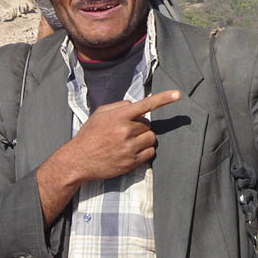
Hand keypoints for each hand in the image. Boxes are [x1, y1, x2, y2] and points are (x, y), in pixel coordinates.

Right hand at [37, 90, 180, 226]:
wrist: (78, 160)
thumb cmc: (89, 135)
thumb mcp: (100, 114)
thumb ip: (119, 106)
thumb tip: (135, 105)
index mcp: (119, 117)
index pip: (145, 105)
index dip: (163, 98)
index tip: (178, 94)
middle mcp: (125, 131)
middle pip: (148, 125)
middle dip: (140, 127)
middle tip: (126, 132)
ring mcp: (129, 148)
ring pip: (151, 138)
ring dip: (144, 138)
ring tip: (128, 142)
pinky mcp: (131, 162)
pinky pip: (150, 153)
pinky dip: (145, 151)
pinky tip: (131, 151)